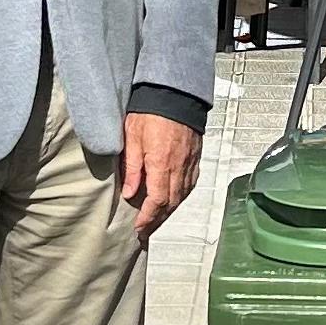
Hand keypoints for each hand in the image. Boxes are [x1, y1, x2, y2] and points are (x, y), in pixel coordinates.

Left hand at [119, 113, 200, 237]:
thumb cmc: (149, 111)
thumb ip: (132, 168)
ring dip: (170, 211)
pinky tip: (174, 199)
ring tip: (158, 219)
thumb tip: (129, 193)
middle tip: (146, 231)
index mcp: (162, 164)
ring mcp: (190, 162)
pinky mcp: (195, 157)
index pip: (157, 200)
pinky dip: (182, 196)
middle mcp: (179, 167)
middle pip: (171, 203)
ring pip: (183, 195)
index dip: (148, 217)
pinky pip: (191, 183)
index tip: (139, 228)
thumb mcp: (132, 138)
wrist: (174, 93)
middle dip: (158, 220)